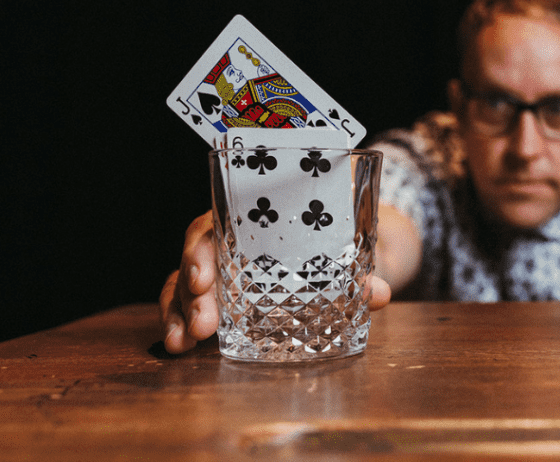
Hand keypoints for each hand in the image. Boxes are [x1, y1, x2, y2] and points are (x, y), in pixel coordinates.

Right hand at [159, 211, 392, 353]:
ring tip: (182, 344)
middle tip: (202, 325)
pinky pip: (193, 303)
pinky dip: (183, 324)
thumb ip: (364, 268)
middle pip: (196, 257)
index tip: (204, 278)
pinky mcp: (223, 291)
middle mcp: (231, 235)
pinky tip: (181, 348)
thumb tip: (380, 293)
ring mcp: (223, 264)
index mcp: (254, 212)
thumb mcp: (352, 244)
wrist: (345, 237)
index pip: (215, 222)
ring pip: (185, 282)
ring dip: (179, 313)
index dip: (203, 248)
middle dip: (191, 293)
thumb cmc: (337, 229)